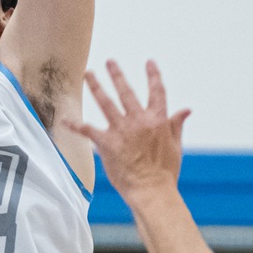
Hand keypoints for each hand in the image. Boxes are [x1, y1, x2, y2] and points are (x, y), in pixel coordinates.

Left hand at [68, 59, 187, 197]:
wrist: (151, 190)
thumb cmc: (165, 172)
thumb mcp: (175, 145)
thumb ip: (176, 124)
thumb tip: (186, 109)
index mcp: (158, 120)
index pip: (157, 92)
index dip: (154, 76)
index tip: (149, 63)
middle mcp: (138, 121)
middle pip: (126, 92)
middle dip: (117, 75)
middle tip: (109, 62)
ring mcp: (121, 130)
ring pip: (105, 103)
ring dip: (96, 87)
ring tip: (88, 74)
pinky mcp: (107, 143)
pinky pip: (87, 130)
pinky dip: (75, 125)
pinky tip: (66, 119)